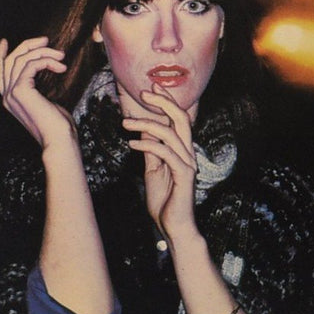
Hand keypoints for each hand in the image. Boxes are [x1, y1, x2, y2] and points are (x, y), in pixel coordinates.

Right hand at [0, 37, 75, 149]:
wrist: (59, 139)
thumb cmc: (58, 124)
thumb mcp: (46, 101)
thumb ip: (39, 88)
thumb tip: (48, 69)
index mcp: (10, 99)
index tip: (5, 41)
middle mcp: (7, 96)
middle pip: (10, 61)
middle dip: (28, 46)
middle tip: (46, 40)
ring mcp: (12, 93)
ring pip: (21, 59)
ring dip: (43, 52)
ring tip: (61, 56)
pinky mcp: (21, 91)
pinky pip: (31, 65)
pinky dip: (46, 61)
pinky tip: (60, 66)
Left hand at [123, 85, 198, 242]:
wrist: (174, 226)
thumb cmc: (165, 200)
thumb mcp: (153, 171)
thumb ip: (152, 151)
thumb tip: (144, 132)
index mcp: (182, 150)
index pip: (177, 120)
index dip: (166, 101)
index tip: (151, 87)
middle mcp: (188, 153)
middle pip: (181, 119)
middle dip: (163, 102)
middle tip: (144, 91)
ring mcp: (188, 163)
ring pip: (170, 133)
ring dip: (146, 124)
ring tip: (125, 123)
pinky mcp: (184, 175)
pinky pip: (166, 153)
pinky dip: (148, 145)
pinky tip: (131, 144)